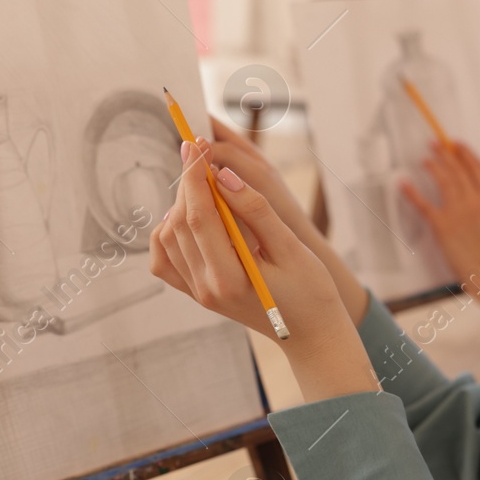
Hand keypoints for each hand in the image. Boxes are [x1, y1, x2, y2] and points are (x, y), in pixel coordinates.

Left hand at [151, 140, 377, 400]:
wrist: (312, 335)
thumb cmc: (311, 292)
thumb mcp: (291, 247)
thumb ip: (255, 210)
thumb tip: (223, 175)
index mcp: (230, 279)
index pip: (199, 217)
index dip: (195, 176)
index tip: (195, 144)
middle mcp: (207, 290)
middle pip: (179, 224)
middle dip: (187, 183)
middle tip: (197, 152)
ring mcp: (199, 294)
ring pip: (168, 238)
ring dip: (179, 204)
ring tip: (201, 181)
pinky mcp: (199, 294)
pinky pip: (167, 260)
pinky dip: (170, 232)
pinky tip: (189, 215)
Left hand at [399, 140, 479, 284]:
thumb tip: (473, 186)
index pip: (478, 167)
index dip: (465, 152)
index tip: (456, 144)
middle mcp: (475, 201)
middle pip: (458, 169)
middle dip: (445, 153)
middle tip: (435, 145)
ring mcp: (458, 212)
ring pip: (443, 180)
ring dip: (433, 166)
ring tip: (424, 159)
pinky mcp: (442, 225)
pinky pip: (423, 204)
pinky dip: (411, 192)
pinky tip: (404, 183)